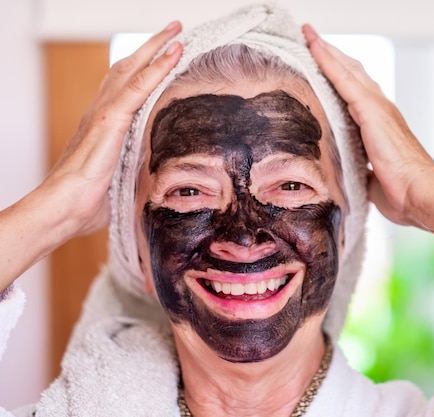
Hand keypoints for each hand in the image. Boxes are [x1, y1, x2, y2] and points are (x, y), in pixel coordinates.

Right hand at [48, 21, 182, 235]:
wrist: (64, 208)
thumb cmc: (87, 202)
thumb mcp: (119, 182)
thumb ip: (133, 172)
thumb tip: (153, 183)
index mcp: (104, 126)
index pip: (126, 87)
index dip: (144, 68)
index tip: (163, 55)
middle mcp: (101, 112)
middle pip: (128, 68)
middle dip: (151, 46)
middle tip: (173, 30)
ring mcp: (104, 114)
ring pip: (133, 70)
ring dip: (156, 47)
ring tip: (176, 31)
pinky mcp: (109, 122)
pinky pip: (137, 87)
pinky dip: (156, 68)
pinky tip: (173, 54)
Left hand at [303, 24, 433, 272]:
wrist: (420, 195)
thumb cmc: (401, 192)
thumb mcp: (373, 177)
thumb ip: (362, 170)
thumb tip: (353, 176)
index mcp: (380, 125)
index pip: (356, 93)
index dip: (339, 77)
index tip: (323, 64)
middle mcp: (380, 110)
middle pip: (352, 74)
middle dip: (332, 57)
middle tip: (311, 40)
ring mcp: (377, 107)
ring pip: (347, 70)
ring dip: (327, 52)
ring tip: (309, 35)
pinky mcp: (371, 110)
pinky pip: (344, 79)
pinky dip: (328, 60)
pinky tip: (313, 46)